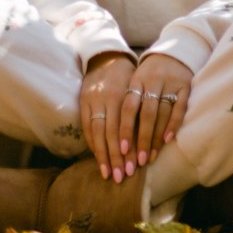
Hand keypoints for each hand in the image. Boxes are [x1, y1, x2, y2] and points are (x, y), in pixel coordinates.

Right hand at [79, 51, 135, 181]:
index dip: (130, 148)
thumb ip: (141, 111)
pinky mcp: (83, 101)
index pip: (126, 127)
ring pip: (96, 132)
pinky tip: (97, 157)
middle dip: (116, 157)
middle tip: (122, 177)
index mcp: (123, 94)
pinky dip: (92, 143)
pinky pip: (86, 126)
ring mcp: (92, 99)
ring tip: (108, 173)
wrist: (107, 56)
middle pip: (110, 132)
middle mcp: (107, 97)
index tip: (135, 168)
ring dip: (102, 155)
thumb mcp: (137, 88)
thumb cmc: (129, 76)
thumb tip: (150, 142)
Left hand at [118, 53, 191, 172]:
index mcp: (136, 80)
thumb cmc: (148, 76)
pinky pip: (179, 108)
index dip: (125, 129)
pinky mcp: (186, 86)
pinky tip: (167, 140)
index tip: (121, 151)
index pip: (128, 107)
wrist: (173, 52)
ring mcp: (170, 82)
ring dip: (155, 138)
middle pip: (146, 114)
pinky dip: (173, 124)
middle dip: (141, 140)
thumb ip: (128, 105)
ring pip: (162, 113)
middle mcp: (152, 80)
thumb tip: (114, 139)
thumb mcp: (135, 83)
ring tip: (149, 157)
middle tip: (137, 162)